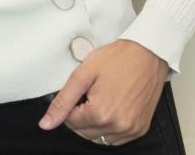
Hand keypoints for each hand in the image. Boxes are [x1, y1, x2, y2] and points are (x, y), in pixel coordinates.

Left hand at [39, 39, 168, 144]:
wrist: (146, 54)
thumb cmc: (117, 59)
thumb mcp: (82, 75)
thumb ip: (63, 101)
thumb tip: (47, 123)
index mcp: (101, 113)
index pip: (70, 123)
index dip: (68, 106)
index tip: (77, 93)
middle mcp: (118, 126)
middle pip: (84, 133)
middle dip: (79, 116)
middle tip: (86, 94)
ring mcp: (132, 129)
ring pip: (99, 138)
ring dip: (93, 124)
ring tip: (98, 100)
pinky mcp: (141, 128)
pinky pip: (117, 139)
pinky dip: (109, 128)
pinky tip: (109, 109)